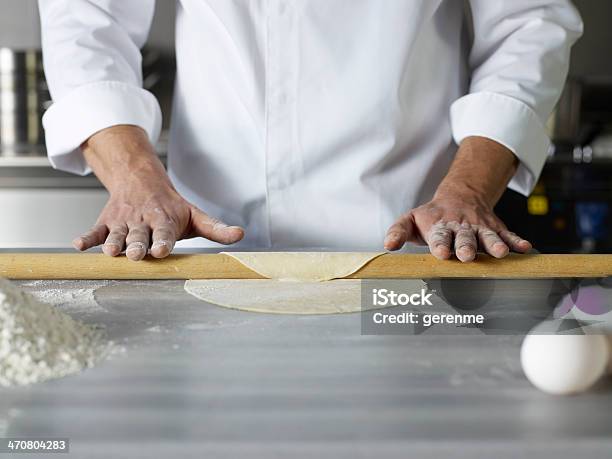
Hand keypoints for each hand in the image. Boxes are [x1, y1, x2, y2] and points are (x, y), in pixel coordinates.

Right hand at [72, 125, 243, 259]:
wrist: (140, 180)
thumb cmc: (171, 206)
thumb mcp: (195, 215)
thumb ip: (216, 228)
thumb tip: (241, 235)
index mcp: (165, 219)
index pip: (165, 232)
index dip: (163, 241)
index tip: (161, 251)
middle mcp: (143, 221)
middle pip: (140, 235)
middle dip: (139, 245)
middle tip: (138, 255)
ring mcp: (123, 222)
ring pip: (118, 234)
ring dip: (114, 242)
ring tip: (111, 251)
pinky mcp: (106, 223)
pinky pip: (95, 230)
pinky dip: (87, 237)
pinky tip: (79, 245)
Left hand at [384, 136, 531, 261]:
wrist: (460, 195)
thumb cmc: (431, 216)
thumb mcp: (411, 220)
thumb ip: (398, 231)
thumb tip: (387, 246)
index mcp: (440, 226)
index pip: (439, 236)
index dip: (440, 244)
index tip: (440, 253)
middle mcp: (461, 227)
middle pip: (465, 237)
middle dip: (466, 246)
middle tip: (466, 256)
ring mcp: (480, 228)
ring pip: (488, 236)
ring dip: (494, 245)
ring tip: (499, 253)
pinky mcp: (496, 229)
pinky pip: (508, 234)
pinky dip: (516, 241)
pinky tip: (525, 248)